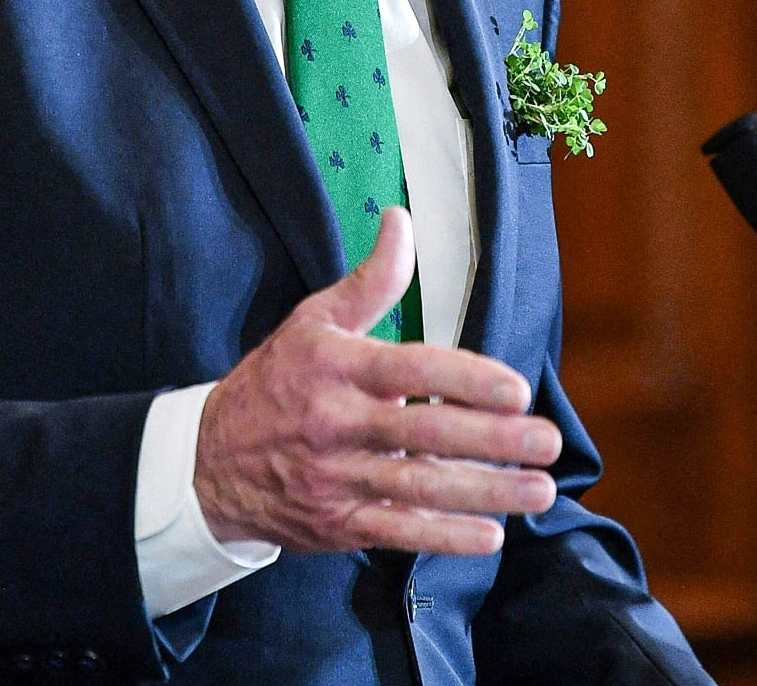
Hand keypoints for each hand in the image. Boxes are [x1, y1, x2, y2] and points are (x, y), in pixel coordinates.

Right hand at [193, 206, 561, 554]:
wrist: (207, 460)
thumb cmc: (275, 381)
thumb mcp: (314, 321)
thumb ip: (371, 280)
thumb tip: (402, 221)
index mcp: (337, 367)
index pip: (412, 370)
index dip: (467, 380)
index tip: (517, 389)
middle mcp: (337, 423)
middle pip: (425, 432)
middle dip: (494, 440)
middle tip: (549, 441)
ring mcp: (337, 477)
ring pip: (420, 488)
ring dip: (486, 491)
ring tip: (541, 489)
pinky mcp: (336, 523)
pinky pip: (396, 532)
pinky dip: (443, 536)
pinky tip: (490, 535)